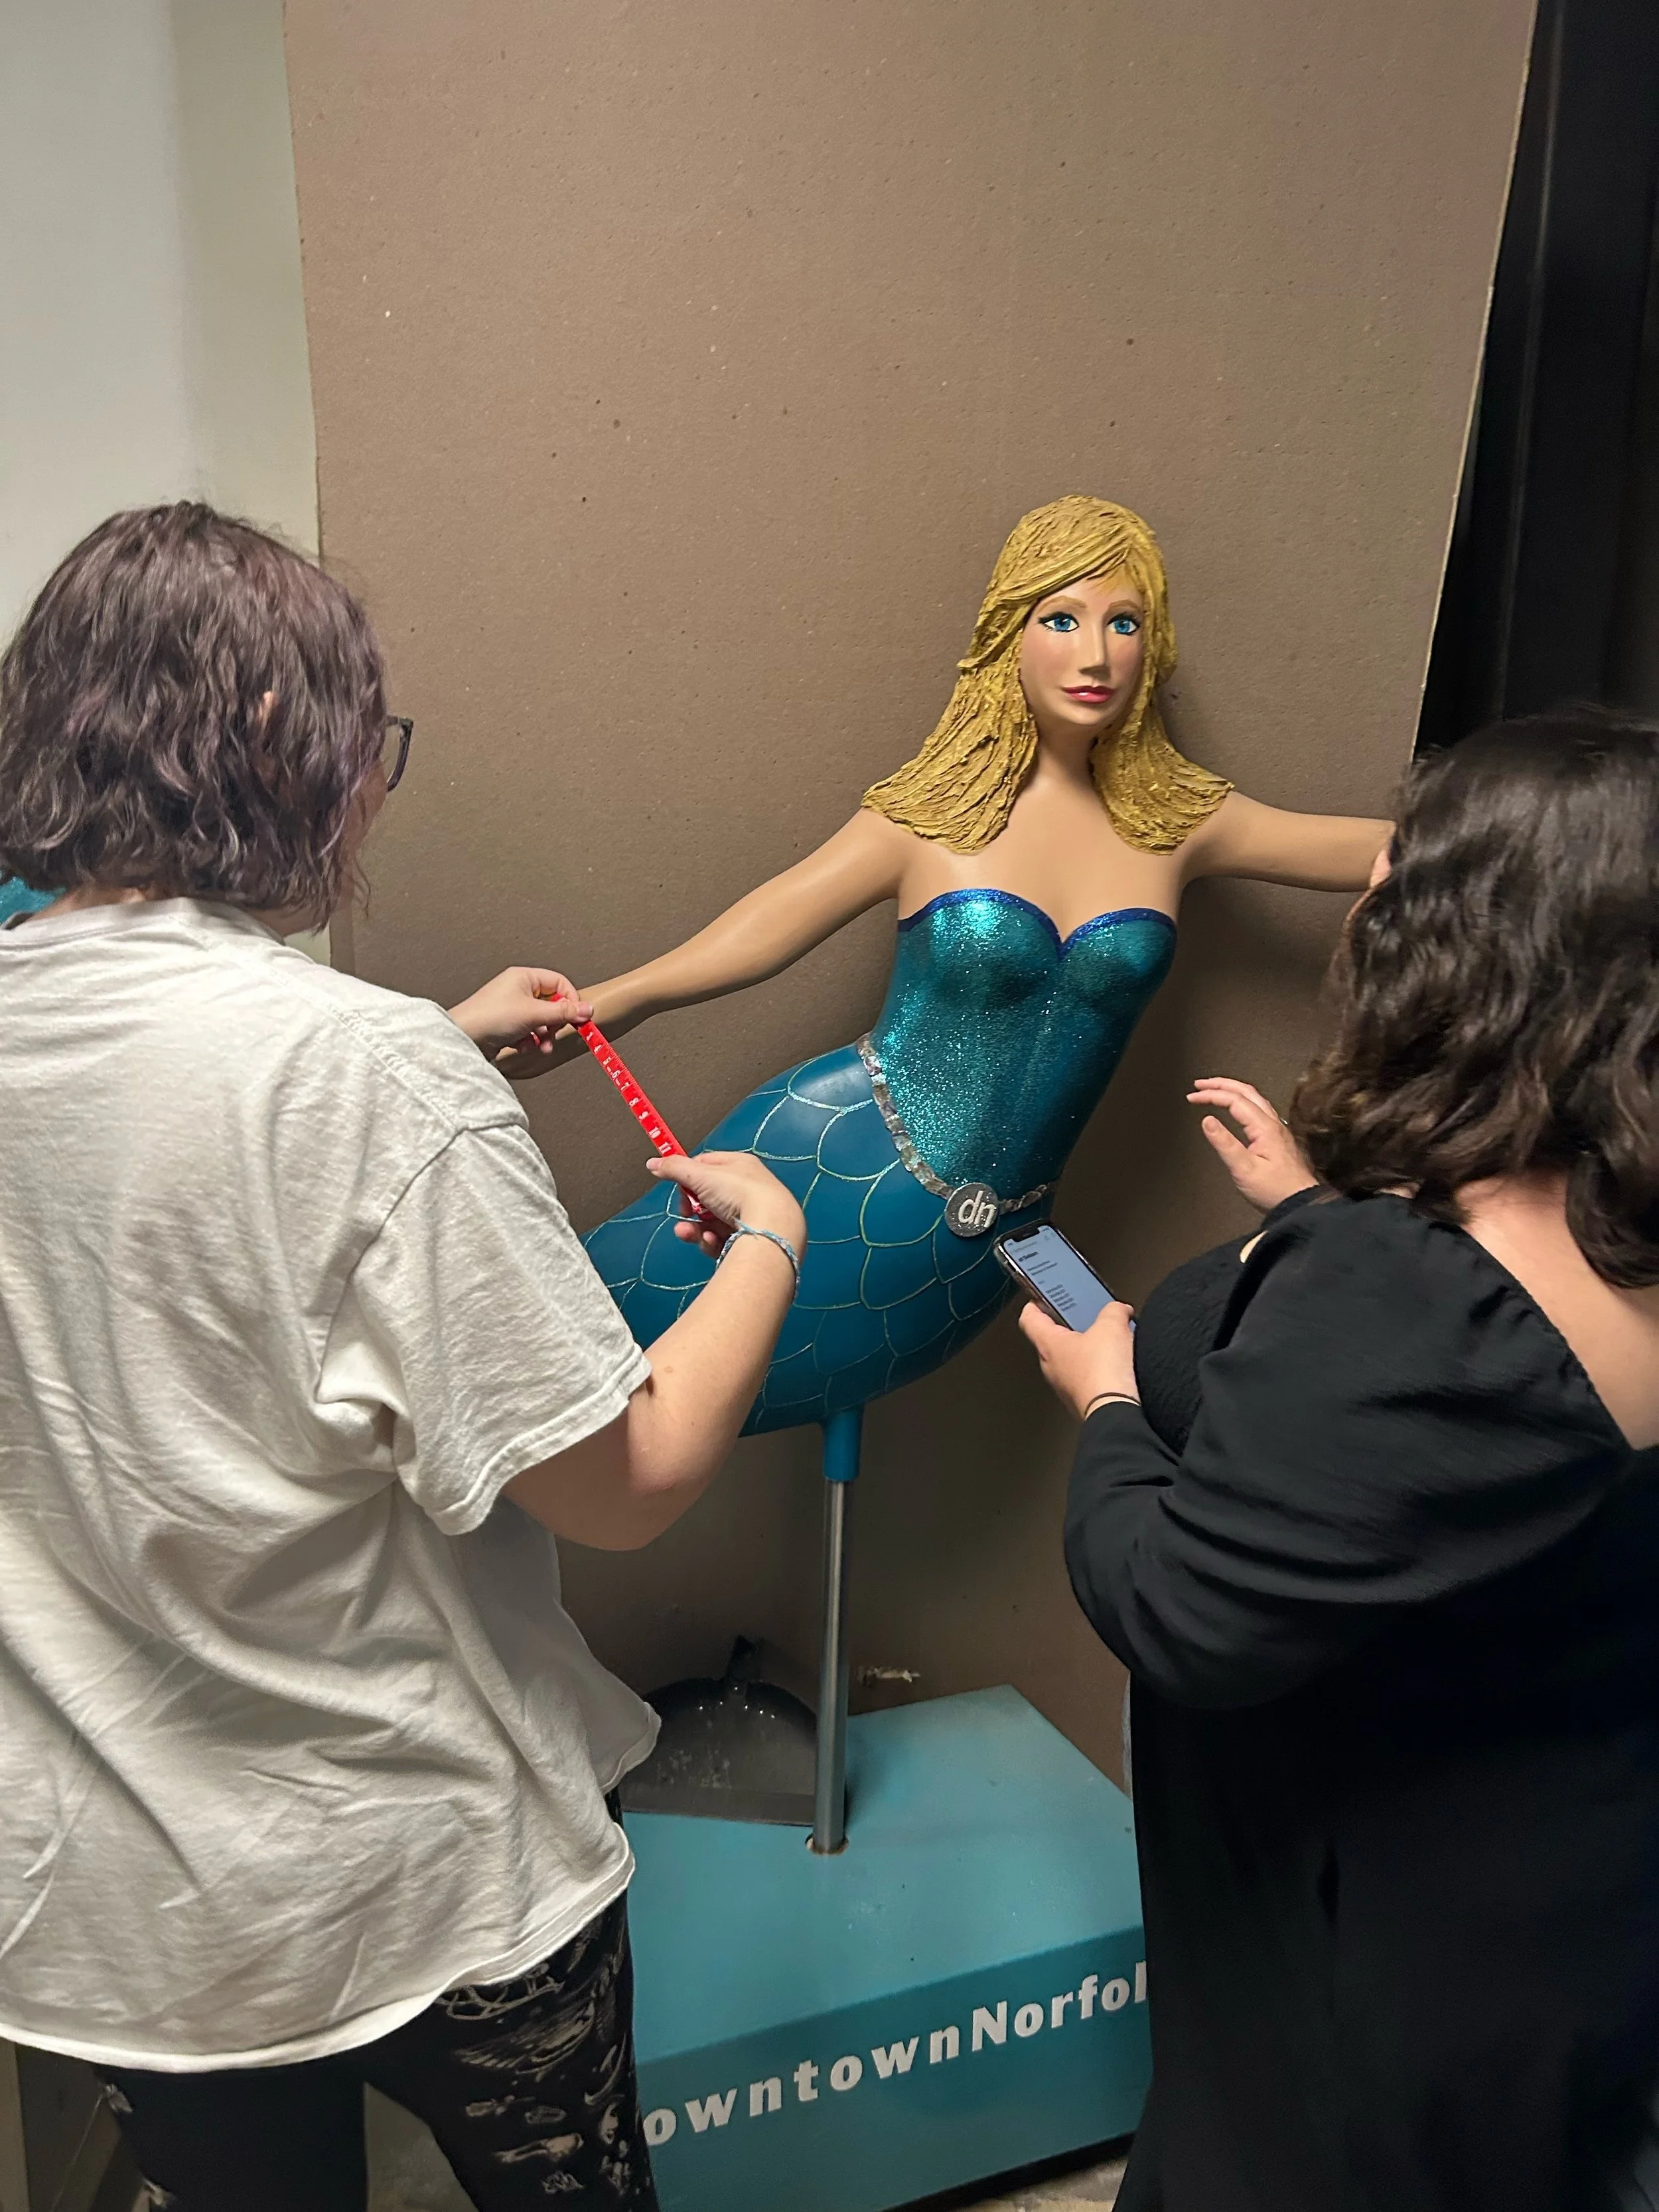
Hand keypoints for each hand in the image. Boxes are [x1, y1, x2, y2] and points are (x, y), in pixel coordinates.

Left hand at [448, 968, 590, 1074]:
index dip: (570, 1000)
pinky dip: (529, 1041)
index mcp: (524, 977)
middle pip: (551, 1004)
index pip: (559, 982)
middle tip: (553, 1033)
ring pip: (541, 1021)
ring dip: (543, 1035)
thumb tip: (588, 1009)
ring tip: (540, 1045)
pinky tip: (522, 1046)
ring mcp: (511, 1008)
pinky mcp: (506, 1025)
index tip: (577, 1017)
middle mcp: (518, 989)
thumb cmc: (489, 1017)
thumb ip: (563, 1012)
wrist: (462, 1038)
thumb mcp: (534, 1014)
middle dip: (554, 1023)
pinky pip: (528, 1031)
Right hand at [646, 1150, 806, 1262]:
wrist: (771, 1229)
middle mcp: (746, 1189)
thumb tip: (653, 1163)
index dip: (687, 1175)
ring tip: (688, 1233)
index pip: (705, 1165)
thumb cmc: (741, 1194)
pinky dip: (712, 1242)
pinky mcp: (749, 1240)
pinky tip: (712, 1242)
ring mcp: (749, 1215)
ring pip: (711, 1222)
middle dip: (690, 1209)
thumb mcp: (701, 1176)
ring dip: (695, 1229)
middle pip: (706, 1198)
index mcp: (739, 1166)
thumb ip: (674, 1168)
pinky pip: (722, 1240)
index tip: (674, 1185)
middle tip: (686, 1212)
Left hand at [1019, 1298, 1137, 1421]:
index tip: (1040, 1297)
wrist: (1115, 1413)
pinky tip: (1119, 1365)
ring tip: (1111, 1340)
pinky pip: (1088, 1378)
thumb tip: (1118, 1309)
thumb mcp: (1112, 1326)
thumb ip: (1113, 1311)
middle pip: (1054, 1339)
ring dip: (1090, 1350)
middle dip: (1072, 1326)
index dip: (1035, 1304)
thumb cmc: (1102, 1375)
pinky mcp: (1083, 1401)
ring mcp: (1066, 1387)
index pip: (1029, 1319)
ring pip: (1073, 1360)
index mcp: (1048, 1345)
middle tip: (1087, 1315)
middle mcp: (1052, 1367)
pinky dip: (1100, 1370)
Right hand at [1187, 1076, 1315, 1212]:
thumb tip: (1207, 1120)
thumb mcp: (1243, 1169)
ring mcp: (1277, 1129)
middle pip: (1246, 1092)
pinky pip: (1259, 1108)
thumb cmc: (1275, 1190)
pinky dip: (1242, 1100)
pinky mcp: (1278, 1138)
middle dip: (1221, 1084)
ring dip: (1232, 1089)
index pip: (1234, 1100)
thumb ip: (1224, 1143)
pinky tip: (1236, 1108)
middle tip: (1200, 1084)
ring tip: (1215, 1089)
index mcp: (1264, 1127)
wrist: (1301, 1203)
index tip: (1192, 1097)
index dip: (1211, 1095)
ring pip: (1254, 1098)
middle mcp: (1273, 1123)